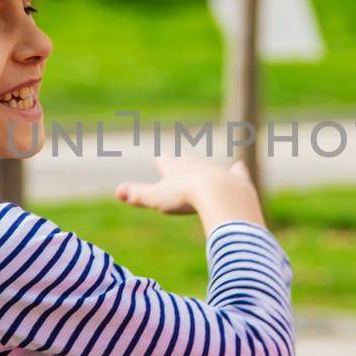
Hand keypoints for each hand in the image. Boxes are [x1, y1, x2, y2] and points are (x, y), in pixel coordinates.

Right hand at [116, 157, 264, 231]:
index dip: (162, 162)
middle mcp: (196, 165)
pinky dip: (237, 170)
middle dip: (181, 160)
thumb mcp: (156, 198)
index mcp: (175, 169)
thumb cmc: (185, 197)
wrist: (219, 193)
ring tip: (201, 167)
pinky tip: (238, 166)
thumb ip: (137, 194)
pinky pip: (236, 171)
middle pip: (186, 161)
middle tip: (179, 157)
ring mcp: (217, 170)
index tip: (160, 158)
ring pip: (209, 166)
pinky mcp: (236, 179)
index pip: (165, 162)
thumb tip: (117, 191)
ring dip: (204, 167)